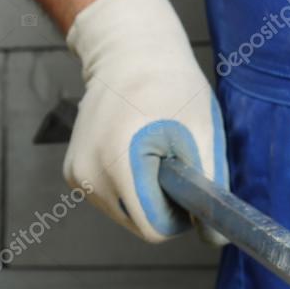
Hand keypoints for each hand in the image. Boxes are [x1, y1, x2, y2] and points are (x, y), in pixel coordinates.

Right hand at [64, 0, 227, 241]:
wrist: (130, 52)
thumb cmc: (171, 87)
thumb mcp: (203, 136)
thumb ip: (210, 188)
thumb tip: (215, 237)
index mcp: (117, 164)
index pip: (154, 228)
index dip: (180, 215)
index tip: (190, 185)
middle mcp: (87, 175)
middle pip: (140, 224)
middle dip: (164, 204)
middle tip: (175, 162)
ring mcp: (76, 174)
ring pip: (127, 214)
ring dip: (149, 194)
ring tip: (155, 152)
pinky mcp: (74, 172)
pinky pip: (113, 199)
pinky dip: (132, 186)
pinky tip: (138, 152)